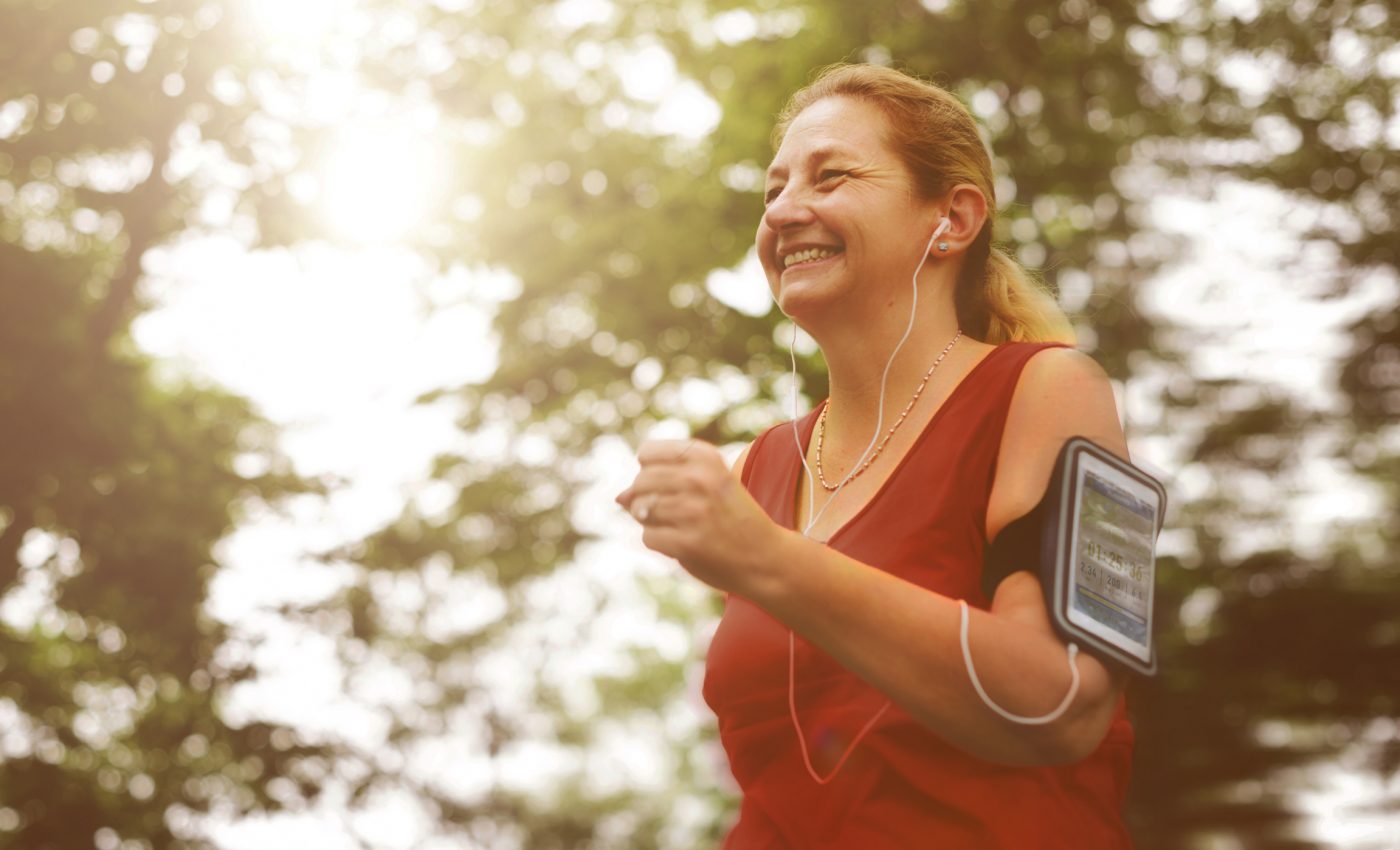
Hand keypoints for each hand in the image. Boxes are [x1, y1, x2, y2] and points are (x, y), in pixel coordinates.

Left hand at [615, 439, 783, 595]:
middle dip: (645, 498)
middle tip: (674, 511)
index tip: (669, 484)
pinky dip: (659, 542)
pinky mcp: (687, 543)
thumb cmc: (732, 518)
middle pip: (640, 482)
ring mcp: (693, 512)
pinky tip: (683, 543)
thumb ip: (664, 481)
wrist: (766, 558)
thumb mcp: (709, 484)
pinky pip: (648, 536)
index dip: (649, 470)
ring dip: (652, 521)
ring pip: (640, 510)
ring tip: (679, 527)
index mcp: (706, 457)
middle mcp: (700, 479)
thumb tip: (618, 497)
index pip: (647, 453)